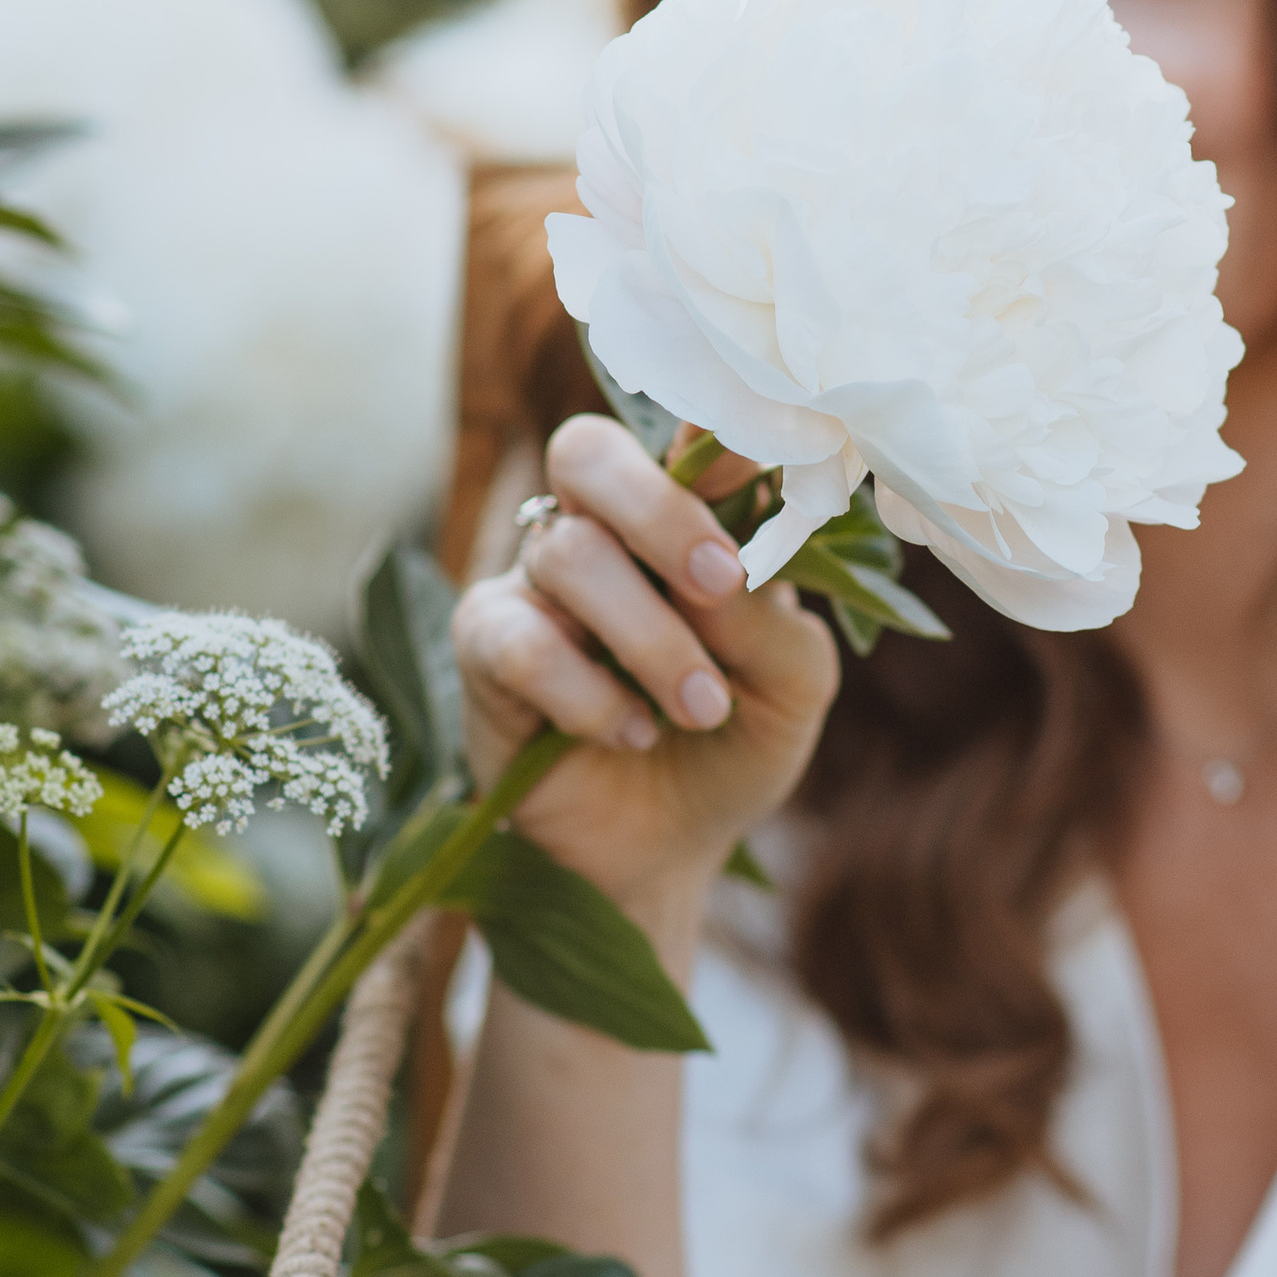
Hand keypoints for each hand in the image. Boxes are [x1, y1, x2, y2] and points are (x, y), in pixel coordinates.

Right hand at [451, 411, 839, 925]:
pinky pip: (522, 641)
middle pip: (587, 453)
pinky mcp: (486, 648)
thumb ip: (769, 619)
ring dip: (647, 636)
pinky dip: (587, 693)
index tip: (748, 454)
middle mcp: (601, 530)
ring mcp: (535, 584)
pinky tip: (630, 734)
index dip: (706, 427)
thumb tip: (727, 573)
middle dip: (658, 508)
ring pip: (568, 553)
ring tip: (700, 706)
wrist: (669, 848)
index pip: (680, 438)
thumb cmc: (734, 743)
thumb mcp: (790, 688)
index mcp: (682, 516)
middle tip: (717, 582)